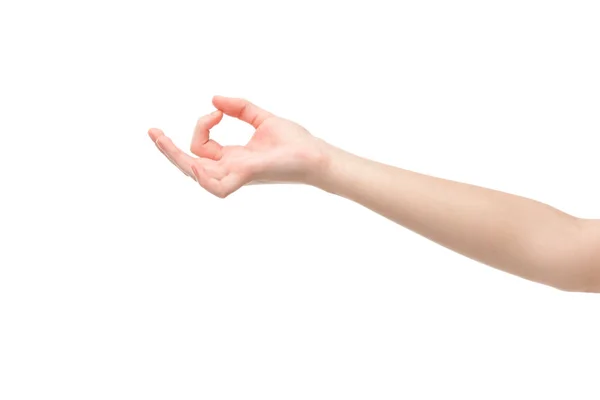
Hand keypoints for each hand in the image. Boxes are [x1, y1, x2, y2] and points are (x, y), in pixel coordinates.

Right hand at [148, 96, 328, 197]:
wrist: (317, 155)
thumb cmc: (295, 142)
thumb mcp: (262, 118)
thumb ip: (239, 108)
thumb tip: (213, 100)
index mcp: (232, 158)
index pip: (201, 147)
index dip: (202, 125)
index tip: (218, 111)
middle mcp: (230, 169)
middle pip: (189, 164)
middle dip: (168, 149)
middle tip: (151, 131)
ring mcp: (237, 174)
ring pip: (196, 174)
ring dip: (176, 158)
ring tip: (160, 138)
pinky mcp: (247, 174)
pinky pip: (216, 186)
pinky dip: (201, 177)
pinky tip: (192, 161)